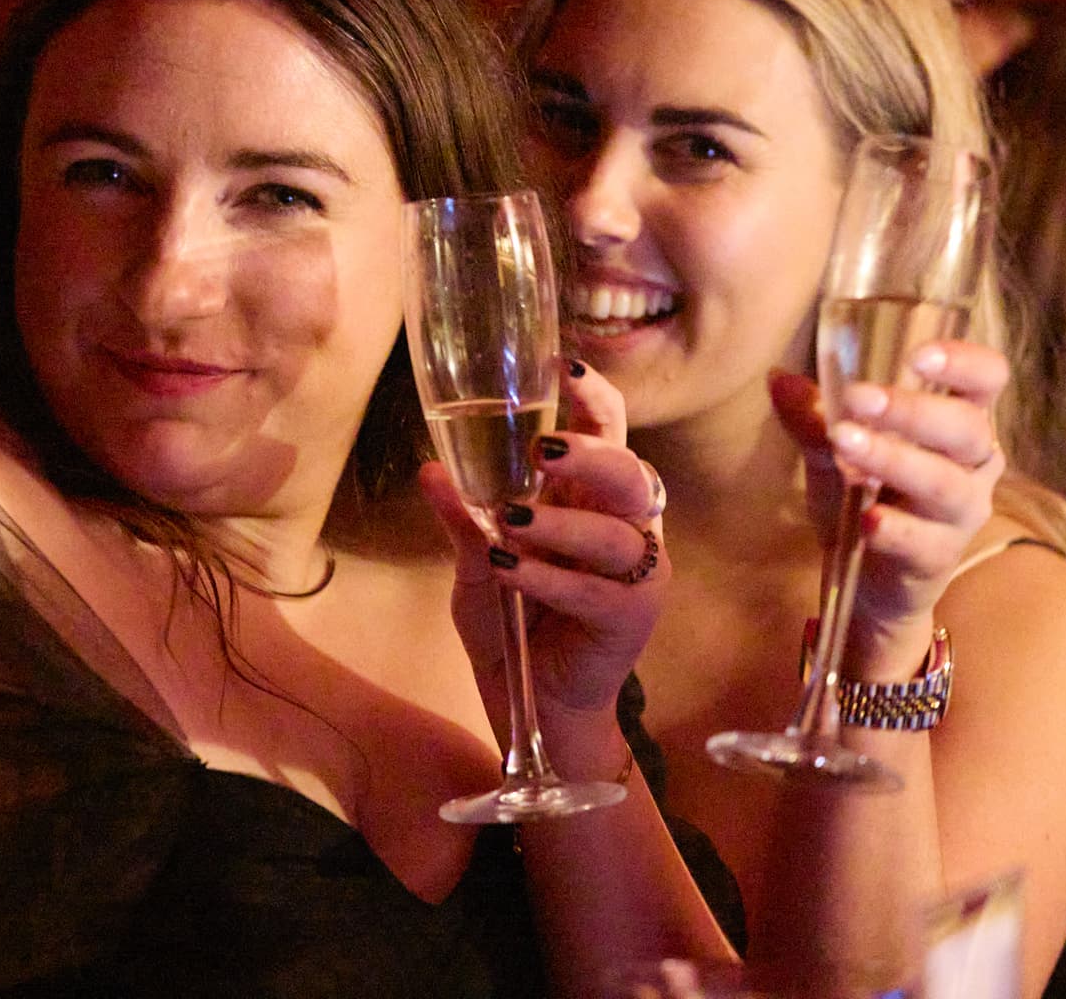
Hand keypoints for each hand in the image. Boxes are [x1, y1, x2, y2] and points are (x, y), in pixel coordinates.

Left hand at [421, 360, 668, 749]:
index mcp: (589, 494)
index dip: (593, 395)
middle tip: (543, 452)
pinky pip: (598, 591)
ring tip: (510, 522)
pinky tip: (511, 570)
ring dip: (561, 525)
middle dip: (589, 454)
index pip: (607, 429)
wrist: (532, 701)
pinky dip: (550, 578)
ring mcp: (635, 570)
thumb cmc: (512, 619)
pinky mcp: (633, 617)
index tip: (562, 364)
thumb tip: (429, 468)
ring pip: (617, 531)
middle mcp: (623, 523)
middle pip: (627, 470)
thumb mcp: (474, 562)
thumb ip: (461, 516)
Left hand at [770, 340, 1007, 666]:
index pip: (986, 379)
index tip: (918, 355)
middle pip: (966, 427)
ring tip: (848, 444)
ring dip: (896, 460)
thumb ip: (813, 416)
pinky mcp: (938, 558)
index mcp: (958, 419)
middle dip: (913, 410)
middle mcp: (973, 463)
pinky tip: (867, 519)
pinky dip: (895, 529)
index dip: (964, 362)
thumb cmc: (864, 491)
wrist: (865, 576)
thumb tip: (778, 378)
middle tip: (859, 397)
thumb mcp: (833, 447)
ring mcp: (961, 513)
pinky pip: (925, 542)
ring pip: (945, 483)